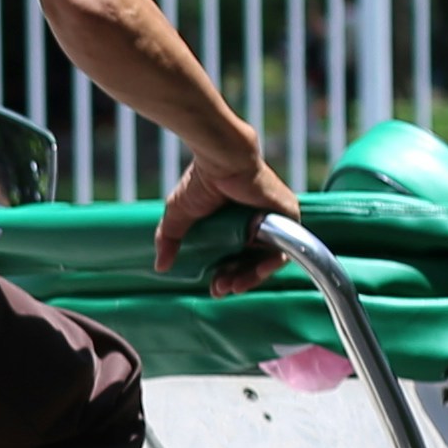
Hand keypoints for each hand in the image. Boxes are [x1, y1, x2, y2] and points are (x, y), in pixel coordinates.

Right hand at [153, 141, 299, 278]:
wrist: (221, 159)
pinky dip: (271, 263)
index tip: (213, 286)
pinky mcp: (288, 214)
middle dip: (236, 280)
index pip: (235, 258)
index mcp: (235, 223)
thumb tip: (159, 266)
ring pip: (268, 258)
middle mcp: (256, 223)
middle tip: (221, 288)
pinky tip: (255, 272)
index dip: (225, 275)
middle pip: (251, 262)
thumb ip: (169, 239)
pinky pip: (286, 246)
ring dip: (252, 277)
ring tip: (233, 285)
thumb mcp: (179, 214)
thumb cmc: (201, 180)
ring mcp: (273, 219)